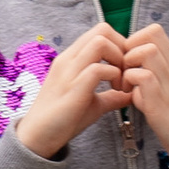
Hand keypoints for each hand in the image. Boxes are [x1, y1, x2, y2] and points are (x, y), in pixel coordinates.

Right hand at [13, 22, 130, 156]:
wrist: (37, 138)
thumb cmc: (62, 121)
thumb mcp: (92, 104)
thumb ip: (111, 96)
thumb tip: (130, 95)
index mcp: (72, 59)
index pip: (100, 31)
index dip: (120, 45)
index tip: (125, 67)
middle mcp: (69, 59)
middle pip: (102, 30)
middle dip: (122, 47)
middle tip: (127, 71)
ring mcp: (69, 71)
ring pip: (100, 42)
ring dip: (119, 59)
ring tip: (121, 81)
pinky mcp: (73, 88)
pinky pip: (98, 69)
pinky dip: (115, 76)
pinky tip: (117, 91)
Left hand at [118, 26, 168, 168]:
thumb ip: (161, 73)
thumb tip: (138, 61)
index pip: (155, 31)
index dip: (134, 40)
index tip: (129, 61)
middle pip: (148, 37)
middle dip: (128, 50)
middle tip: (124, 73)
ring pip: (145, 54)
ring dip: (127, 68)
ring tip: (126, 87)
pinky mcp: (161, 106)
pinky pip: (142, 80)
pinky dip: (131, 87)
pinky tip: (133, 100)